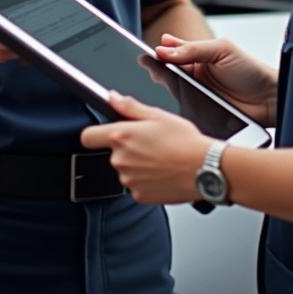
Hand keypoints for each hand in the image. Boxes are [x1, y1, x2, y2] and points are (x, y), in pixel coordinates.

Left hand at [80, 92, 211, 203]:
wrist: (204, 169)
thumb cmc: (185, 141)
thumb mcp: (158, 115)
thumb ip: (129, 106)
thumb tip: (112, 98)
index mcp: (122, 136)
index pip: (88, 137)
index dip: (94, 133)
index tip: (101, 133)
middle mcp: (121, 160)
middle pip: (112, 153)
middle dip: (127, 148)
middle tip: (150, 143)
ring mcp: (129, 180)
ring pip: (125, 170)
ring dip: (137, 164)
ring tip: (160, 157)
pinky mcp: (139, 196)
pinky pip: (136, 185)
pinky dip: (146, 180)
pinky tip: (162, 172)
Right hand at [155, 34, 277, 125]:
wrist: (270, 99)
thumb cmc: (250, 70)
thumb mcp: (222, 50)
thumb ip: (194, 49)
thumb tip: (165, 49)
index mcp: (198, 56)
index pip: (173, 53)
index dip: (160, 53)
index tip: (146, 53)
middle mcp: (195, 75)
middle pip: (168, 73)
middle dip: (157, 70)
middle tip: (146, 66)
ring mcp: (196, 95)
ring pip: (172, 92)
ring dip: (164, 89)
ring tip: (155, 82)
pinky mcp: (199, 113)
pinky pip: (182, 110)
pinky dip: (175, 108)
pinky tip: (169, 105)